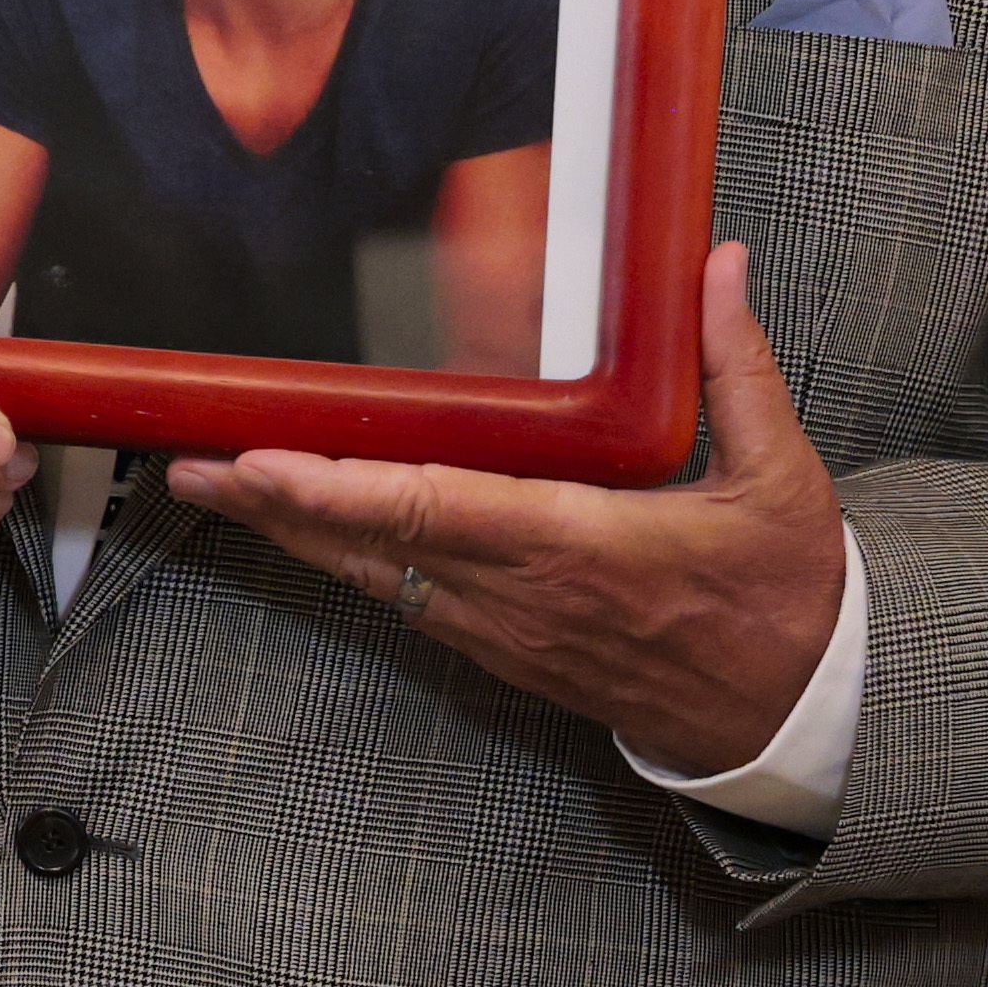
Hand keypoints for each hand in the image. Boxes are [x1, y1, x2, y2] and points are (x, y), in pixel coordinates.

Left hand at [168, 246, 849, 774]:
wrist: (795, 719)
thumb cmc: (785, 600)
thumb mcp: (781, 482)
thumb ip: (739, 369)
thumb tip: (718, 267)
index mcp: (582, 543)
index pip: (435, 511)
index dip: (340, 490)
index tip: (267, 461)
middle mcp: (523, 592)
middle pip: (372, 544)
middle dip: (277, 503)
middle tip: (192, 460)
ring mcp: (505, 628)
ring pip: (374, 577)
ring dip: (292, 531)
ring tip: (214, 480)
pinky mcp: (502, 648)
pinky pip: (402, 599)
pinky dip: (342, 559)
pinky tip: (297, 526)